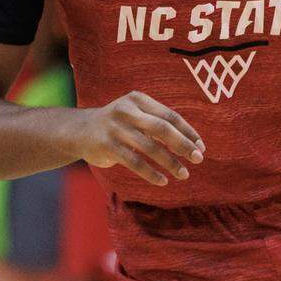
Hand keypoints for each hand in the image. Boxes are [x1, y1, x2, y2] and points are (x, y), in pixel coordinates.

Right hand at [75, 91, 204, 185]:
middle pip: (162, 128)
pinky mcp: (107, 146)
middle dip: (183, 145)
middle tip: (198, 158)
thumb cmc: (118, 124)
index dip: (188, 131)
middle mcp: (126, 110)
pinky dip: (151, 173)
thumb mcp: (135, 114)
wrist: (79, 130)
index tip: (201, 146)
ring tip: (183, 174)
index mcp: (138, 99)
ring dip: (170, 162)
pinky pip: (134, 162)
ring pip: (149, 147)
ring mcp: (115, 128)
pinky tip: (162, 181)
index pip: (170, 115)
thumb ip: (157, 122)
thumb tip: (191, 142)